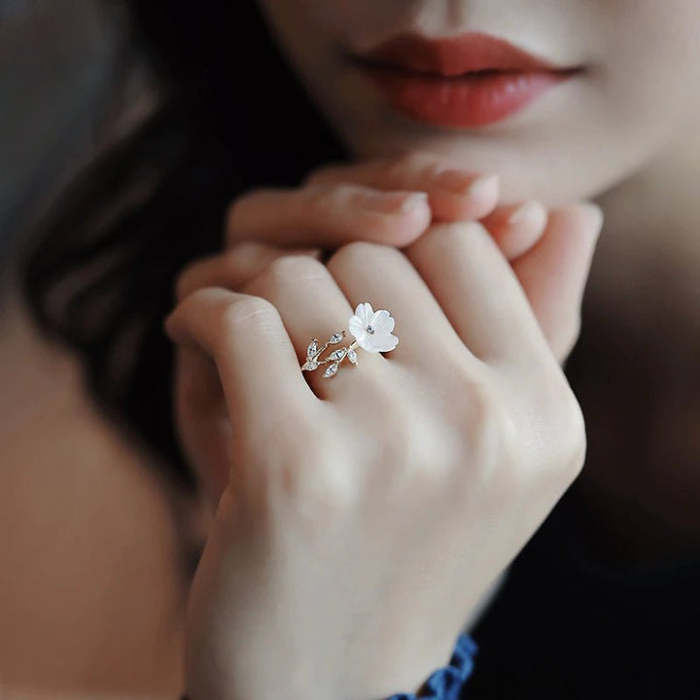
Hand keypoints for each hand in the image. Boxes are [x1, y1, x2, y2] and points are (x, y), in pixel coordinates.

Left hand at [164, 167, 601, 698]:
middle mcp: (487, 425)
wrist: (323, 682)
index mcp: (544, 416)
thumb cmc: (400, 550)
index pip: (460, 248)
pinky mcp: (296, 466)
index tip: (354, 285)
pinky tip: (194, 331)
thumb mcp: (485, 447)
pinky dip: (201, 311)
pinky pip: (239, 317)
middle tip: (294, 324)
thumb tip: (570, 209)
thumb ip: (532, 323)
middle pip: (378, 253)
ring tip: (247, 337)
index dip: (397, 256)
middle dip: (326, 278)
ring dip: (258, 293)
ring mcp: (396, 444)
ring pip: (301, 277)